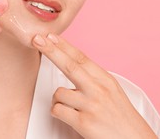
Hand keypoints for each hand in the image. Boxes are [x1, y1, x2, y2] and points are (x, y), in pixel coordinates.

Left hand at [32, 34, 156, 138]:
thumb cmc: (122, 118)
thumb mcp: (112, 91)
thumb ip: (94, 79)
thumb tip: (73, 66)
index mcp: (105, 80)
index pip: (81, 58)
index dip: (64, 46)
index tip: (50, 36)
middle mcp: (99, 89)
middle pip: (70, 65)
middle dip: (51, 51)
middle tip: (37, 40)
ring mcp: (91, 105)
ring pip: (59, 93)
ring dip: (58, 99)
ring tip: (70, 107)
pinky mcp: (84, 122)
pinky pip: (58, 110)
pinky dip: (58, 112)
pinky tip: (69, 117)